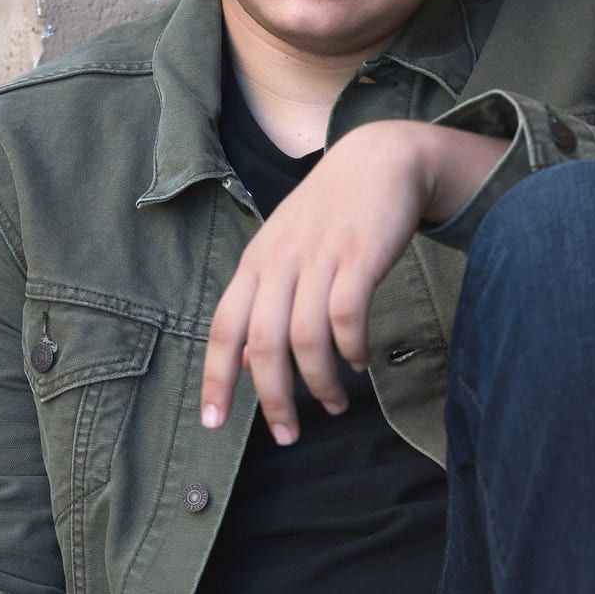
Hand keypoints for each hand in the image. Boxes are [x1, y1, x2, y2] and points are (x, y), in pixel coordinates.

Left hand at [199, 119, 509, 442]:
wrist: (380, 158)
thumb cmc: (330, 214)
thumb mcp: (284, 250)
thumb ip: (264, 302)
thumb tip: (247, 365)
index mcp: (254, 265)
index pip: (223, 330)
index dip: (216, 380)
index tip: (214, 423)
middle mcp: (279, 263)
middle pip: (262, 345)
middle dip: (274, 399)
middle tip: (288, 435)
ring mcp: (318, 258)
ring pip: (305, 338)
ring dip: (320, 382)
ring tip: (334, 402)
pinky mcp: (358, 256)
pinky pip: (348, 316)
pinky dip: (351, 348)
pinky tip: (359, 362)